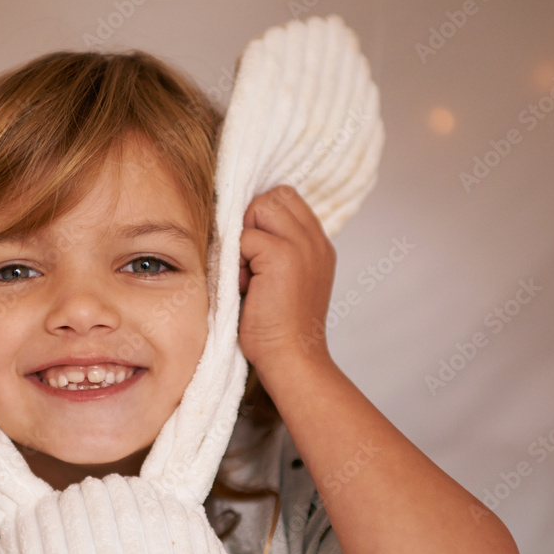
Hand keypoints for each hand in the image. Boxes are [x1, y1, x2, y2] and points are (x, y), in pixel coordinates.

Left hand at [238, 186, 335, 379]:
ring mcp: (302, 245)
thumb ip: (275, 249)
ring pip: (259, 208)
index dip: (262, 216)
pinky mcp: (283, 255)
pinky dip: (236, 260)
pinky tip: (244, 286)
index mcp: (318, 244)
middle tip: (248, 261)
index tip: (252, 249)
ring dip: (243, 238)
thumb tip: (241, 226)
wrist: (291, 357)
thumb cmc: (278, 326)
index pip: (286, 198)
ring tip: (247, 273)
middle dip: (250, 222)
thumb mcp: (283, 279)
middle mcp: (315, 240)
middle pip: (273, 196)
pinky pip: (244, 237)